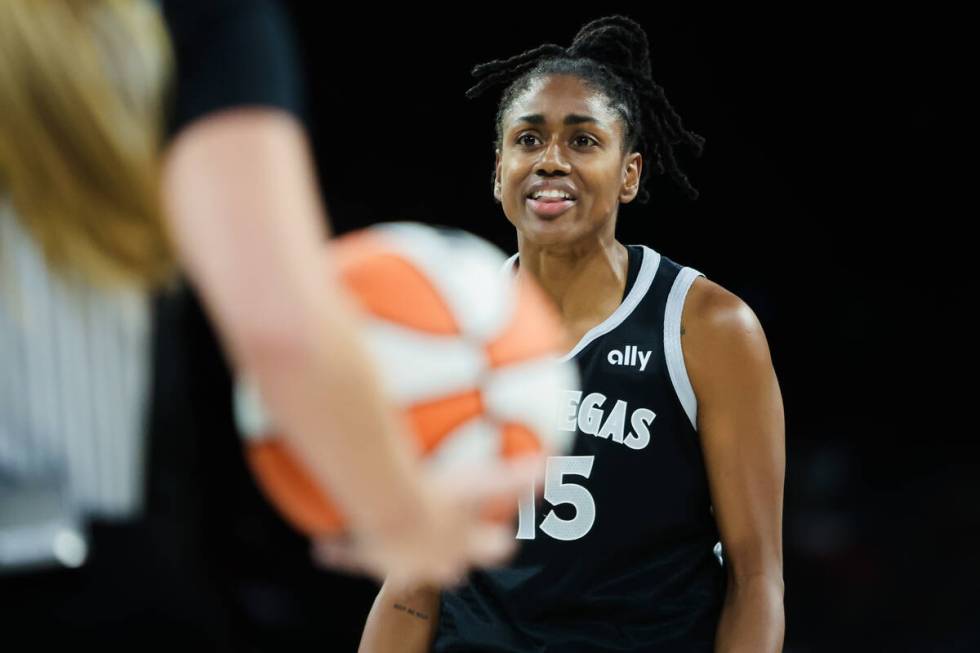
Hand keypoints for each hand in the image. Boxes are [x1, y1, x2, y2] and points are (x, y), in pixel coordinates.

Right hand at [312, 456, 541, 588]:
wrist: (387, 507)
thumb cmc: (438, 496)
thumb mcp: (484, 482)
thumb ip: (518, 476)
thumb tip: (554, 466)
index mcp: (463, 543)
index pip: (492, 549)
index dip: (496, 541)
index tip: (500, 533)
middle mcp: (432, 560)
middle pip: (448, 568)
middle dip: (448, 556)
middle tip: (443, 537)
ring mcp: (396, 563)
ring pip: (398, 568)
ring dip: (396, 556)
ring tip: (387, 544)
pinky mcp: (364, 556)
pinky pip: (349, 556)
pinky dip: (338, 552)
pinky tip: (322, 550)